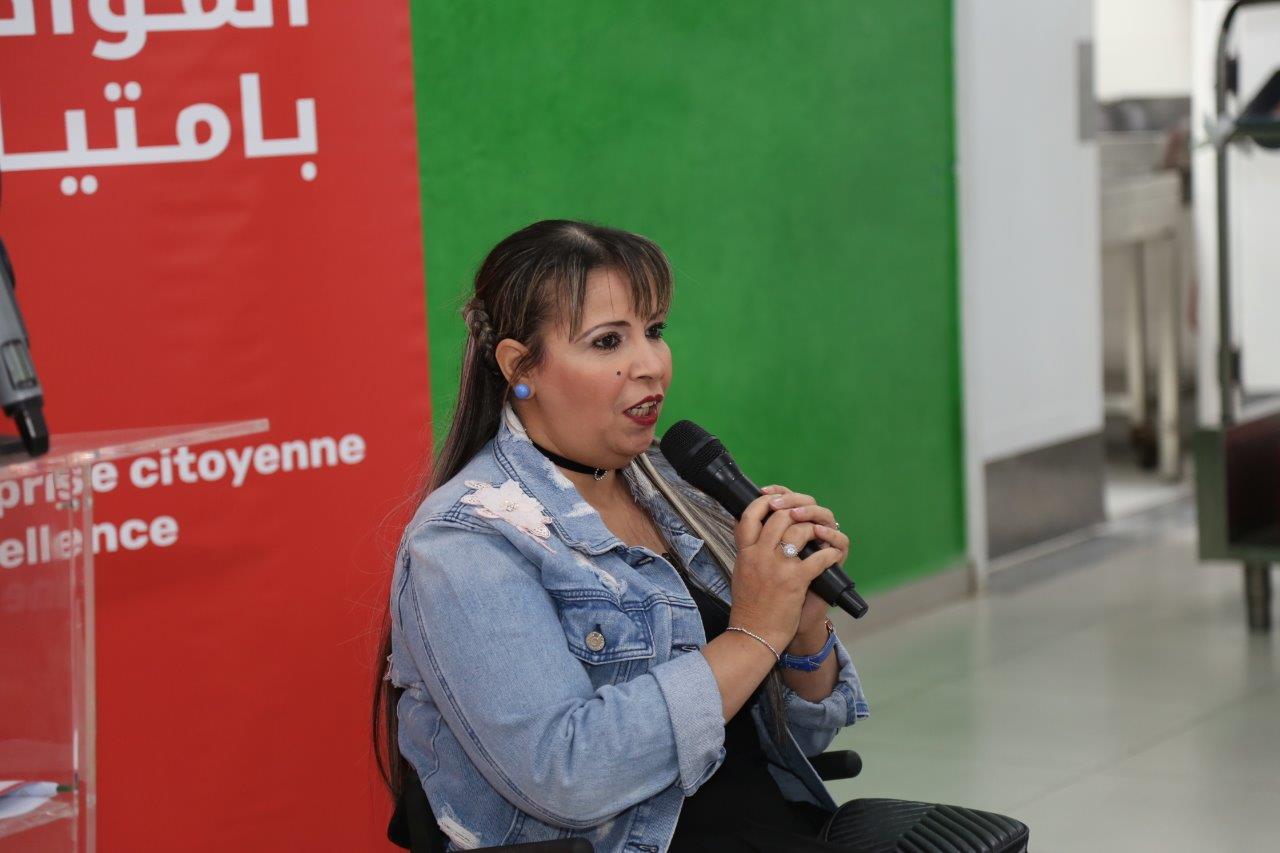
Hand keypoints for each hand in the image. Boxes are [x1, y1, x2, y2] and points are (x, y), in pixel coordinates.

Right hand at [727, 486, 844, 652]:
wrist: (753, 635)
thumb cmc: (749, 607)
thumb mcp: (741, 572)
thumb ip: (749, 552)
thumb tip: (758, 532)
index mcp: (744, 552)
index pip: (749, 515)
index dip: (763, 501)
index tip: (774, 499)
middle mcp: (759, 555)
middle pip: (779, 516)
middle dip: (796, 510)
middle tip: (805, 516)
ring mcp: (777, 567)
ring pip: (800, 531)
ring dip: (814, 529)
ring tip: (818, 535)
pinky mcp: (795, 581)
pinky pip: (819, 558)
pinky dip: (830, 553)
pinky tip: (832, 555)